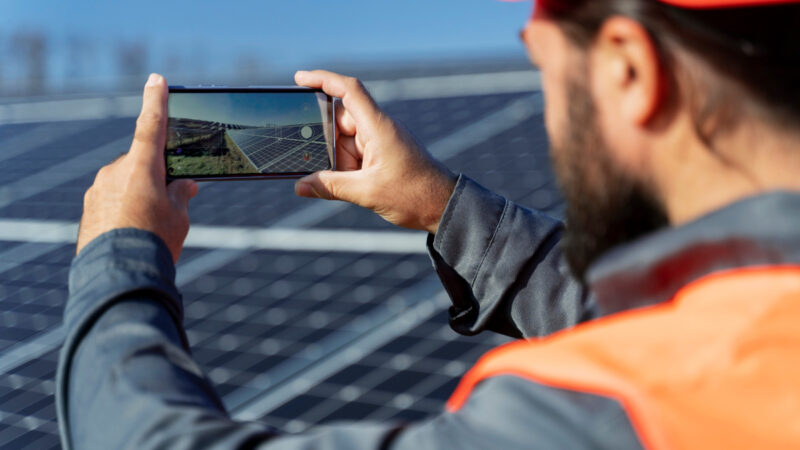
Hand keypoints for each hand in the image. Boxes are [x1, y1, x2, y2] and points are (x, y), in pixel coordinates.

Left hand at [76, 74, 197, 262]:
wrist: (118, 275)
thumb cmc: (154, 242)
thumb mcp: (179, 216)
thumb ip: (181, 194)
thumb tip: (183, 185)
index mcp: (141, 167)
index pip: (151, 125)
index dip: (156, 101)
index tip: (156, 79)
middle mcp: (116, 172)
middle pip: (142, 163)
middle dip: (158, 177)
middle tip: (174, 202)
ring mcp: (99, 190)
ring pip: (126, 183)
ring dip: (140, 196)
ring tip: (152, 228)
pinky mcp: (90, 209)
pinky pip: (112, 200)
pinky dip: (124, 210)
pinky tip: (134, 233)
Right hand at [294, 70, 456, 233]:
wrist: (443, 206)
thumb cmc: (414, 194)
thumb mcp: (367, 193)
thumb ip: (331, 187)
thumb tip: (301, 186)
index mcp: (378, 127)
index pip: (349, 91)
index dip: (323, 80)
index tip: (299, 79)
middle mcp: (378, 129)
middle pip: (340, 122)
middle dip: (325, 143)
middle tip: (315, 163)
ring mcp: (381, 141)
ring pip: (345, 142)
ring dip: (338, 162)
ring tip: (347, 183)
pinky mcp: (382, 155)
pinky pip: (355, 154)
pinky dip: (346, 168)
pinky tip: (347, 185)